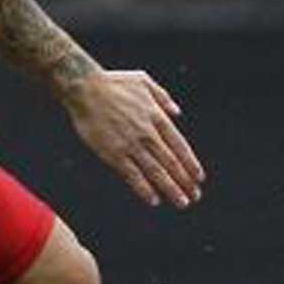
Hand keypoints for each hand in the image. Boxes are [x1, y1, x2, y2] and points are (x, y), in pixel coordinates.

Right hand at [63, 70, 203, 208]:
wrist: (84, 88)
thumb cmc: (112, 83)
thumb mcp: (143, 81)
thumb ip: (163, 97)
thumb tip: (177, 113)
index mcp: (156, 117)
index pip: (180, 146)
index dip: (191, 164)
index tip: (199, 178)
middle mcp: (147, 134)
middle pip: (171, 163)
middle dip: (185, 182)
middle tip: (194, 196)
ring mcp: (130, 145)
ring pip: (156, 172)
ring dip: (171, 189)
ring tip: (182, 202)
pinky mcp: (113, 154)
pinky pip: (132, 176)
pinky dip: (144, 189)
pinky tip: (154, 200)